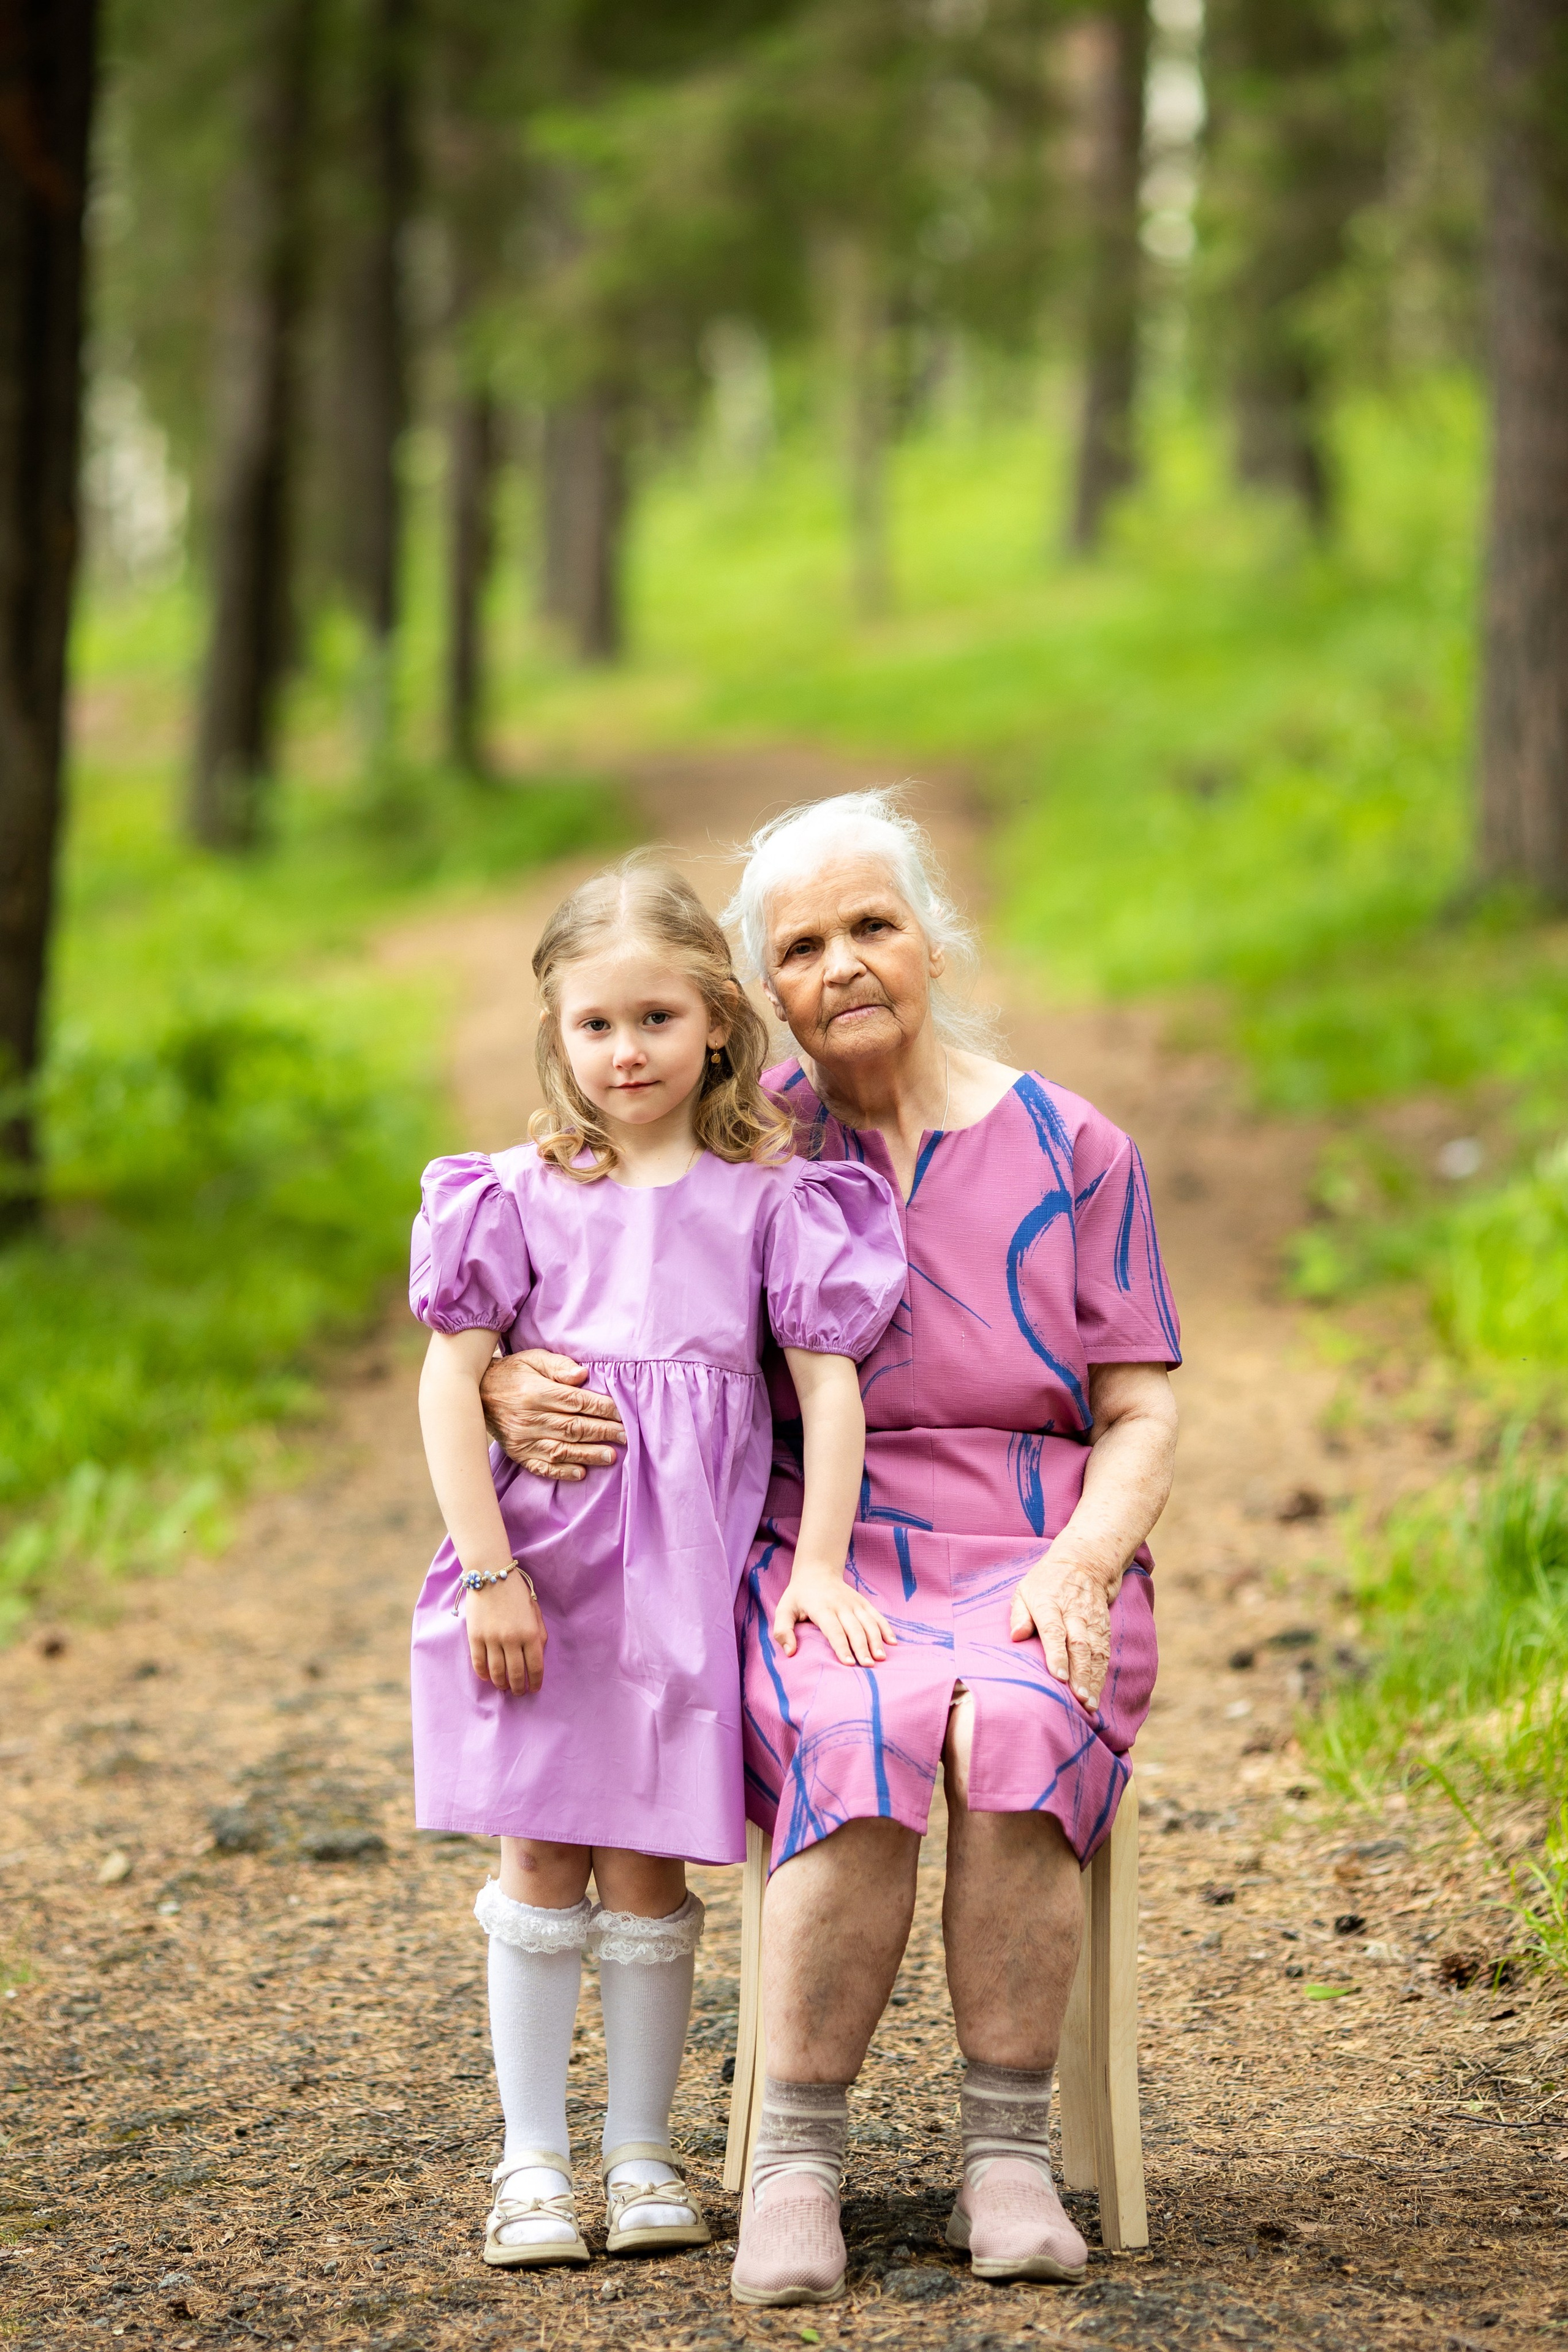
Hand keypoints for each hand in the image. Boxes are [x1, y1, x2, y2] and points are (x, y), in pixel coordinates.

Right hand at [465, 1573, 546, 1694]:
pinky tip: (488, 1678)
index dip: (536, 1682)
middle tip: (518, 1692)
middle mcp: (512, 1639)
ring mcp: (492, 1639)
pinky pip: (479, 1663)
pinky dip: (483, 1674)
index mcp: (530, 1633)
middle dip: (518, 1687)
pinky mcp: (475, 1637)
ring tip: (504, 1687)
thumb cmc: (516, 1591)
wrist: (491, 1574)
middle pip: (516, 1674)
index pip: (536, 1666)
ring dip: (502, 1684)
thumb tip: (538, 1655)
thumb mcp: (535, 1610)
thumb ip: (539, 1633)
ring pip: (497, 1672)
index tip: (534, 1689)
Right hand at [480, 1349, 626, 1479]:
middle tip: (625, 1435)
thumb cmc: (512, 1373)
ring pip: (561, 1450)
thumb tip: (582, 1375)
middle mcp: (529, 1418)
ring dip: (588, 1454)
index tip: (621, 1413)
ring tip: (611, 1456)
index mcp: (535, 1392)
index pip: (576, 1402)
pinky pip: (541, 1466)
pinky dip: (562, 1472)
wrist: (476, 1393)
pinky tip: (580, 1473)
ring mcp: (523, 1439)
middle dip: (603, 1432)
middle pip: (573, 1427)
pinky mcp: (518, 1453)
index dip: (601, 1408)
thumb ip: (559, 1365)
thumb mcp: (533, 1359)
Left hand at [773, 1568, 896, 1666]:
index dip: (841, 1646)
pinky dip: (886, 1628)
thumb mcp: (784, 1609)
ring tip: (881, 1658)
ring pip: (868, 1622)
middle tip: (868, 1666)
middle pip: (854, 1629)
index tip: (848, 1663)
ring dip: (876, 1640)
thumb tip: (790, 1652)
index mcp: (821, 1608)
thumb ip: (783, 1630)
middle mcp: (841, 1605)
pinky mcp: (863, 1602)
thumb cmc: (799, 1596)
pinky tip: (892, 1643)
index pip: (833, 1630)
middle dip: (862, 1648)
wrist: (817, 1571)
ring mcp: (854, 1603)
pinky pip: (877, 1616)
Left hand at [1010, 1552, 1114, 1710]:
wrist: (1085, 1562)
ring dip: (1093, 1678)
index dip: (1056, 1654)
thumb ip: (1019, 1614)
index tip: (1058, 1677)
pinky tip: (1096, 1692)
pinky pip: (1105, 1652)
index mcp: (1049, 1603)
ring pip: (1095, 1651)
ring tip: (1089, 1703)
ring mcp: (1092, 1619)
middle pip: (1079, 1645)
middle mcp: (1073, 1612)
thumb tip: (1016, 1636)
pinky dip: (1102, 1674)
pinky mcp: (1104, 1626)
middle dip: (1080, 1674)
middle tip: (1078, 1699)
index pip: (1054, 1630)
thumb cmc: (1046, 1582)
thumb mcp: (1024, 1589)